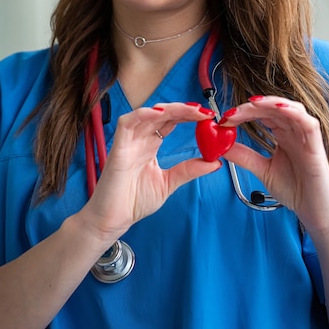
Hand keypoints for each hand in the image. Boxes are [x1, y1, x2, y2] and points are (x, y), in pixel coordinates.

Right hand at [82, 102, 220, 242]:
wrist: (113, 220)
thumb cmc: (134, 201)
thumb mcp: (169, 183)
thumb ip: (189, 170)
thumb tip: (215, 162)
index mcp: (151, 145)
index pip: (171, 122)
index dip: (188, 116)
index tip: (208, 116)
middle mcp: (140, 139)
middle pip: (162, 114)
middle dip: (183, 109)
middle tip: (204, 111)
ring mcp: (129, 141)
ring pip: (148, 114)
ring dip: (169, 109)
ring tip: (189, 110)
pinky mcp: (118, 147)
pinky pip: (127, 123)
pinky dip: (143, 114)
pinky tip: (160, 113)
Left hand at [220, 96, 328, 232]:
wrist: (314, 212)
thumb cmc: (294, 189)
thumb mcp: (262, 169)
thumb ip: (243, 156)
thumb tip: (220, 145)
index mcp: (283, 134)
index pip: (262, 114)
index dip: (243, 112)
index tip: (225, 118)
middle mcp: (294, 131)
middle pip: (273, 108)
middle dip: (251, 107)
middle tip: (231, 113)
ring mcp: (306, 136)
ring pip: (290, 108)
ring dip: (270, 103)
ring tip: (252, 104)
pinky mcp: (316, 145)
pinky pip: (308, 123)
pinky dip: (294, 112)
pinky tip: (279, 108)